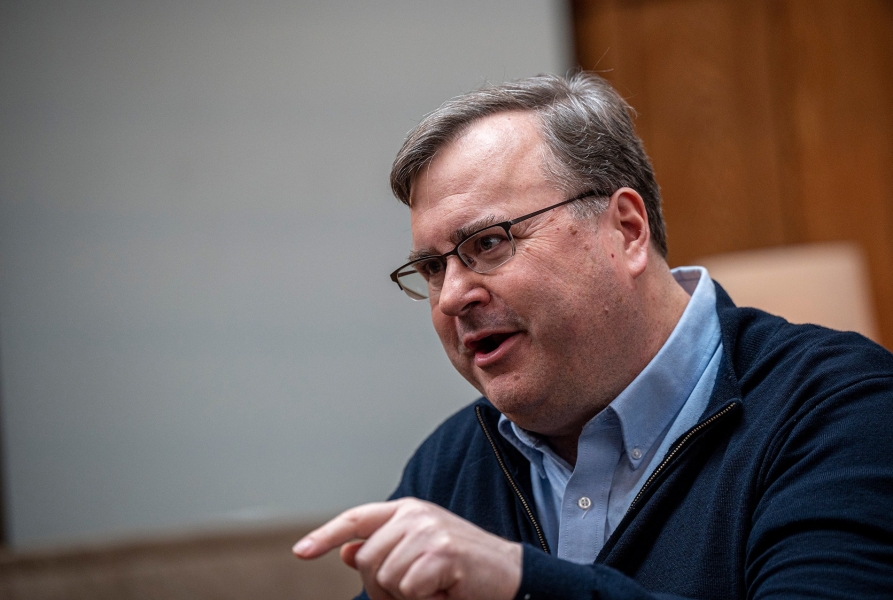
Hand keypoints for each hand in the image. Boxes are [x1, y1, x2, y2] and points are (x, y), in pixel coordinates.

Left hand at [293, 498, 521, 599]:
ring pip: (385, 578)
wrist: (511, 577)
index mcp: (407, 510)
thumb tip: (345, 551)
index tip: (301, 552)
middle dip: (384, 588)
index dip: (325, 535)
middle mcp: (414, 514)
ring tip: (436, 588)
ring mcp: (427, 530)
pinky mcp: (440, 551)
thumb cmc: (462, 570)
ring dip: (407, 597)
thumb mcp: (418, 555)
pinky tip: (446, 590)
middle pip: (366, 560)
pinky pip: (408, 590)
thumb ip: (383, 549)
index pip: (357, 518)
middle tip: (420, 590)